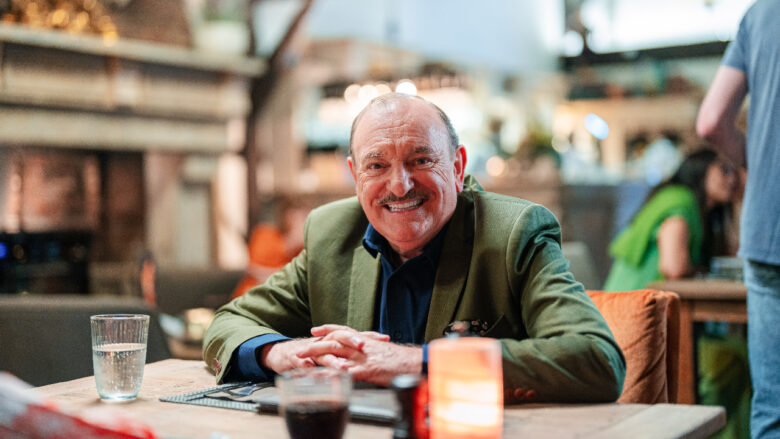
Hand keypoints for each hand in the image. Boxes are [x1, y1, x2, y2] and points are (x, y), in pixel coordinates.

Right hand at [260, 326, 389, 373]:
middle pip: (340, 337)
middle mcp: (326, 342)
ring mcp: (312, 351)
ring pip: (323, 353)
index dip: (370, 335)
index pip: (355, 335)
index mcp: (335, 340)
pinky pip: (303, 364)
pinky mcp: (298, 359)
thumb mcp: (333, 352)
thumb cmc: (313, 353)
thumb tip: (374, 354)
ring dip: (333, 360)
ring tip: (342, 367)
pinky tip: (312, 371)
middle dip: (351, 340)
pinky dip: (308, 367)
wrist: (285, 353)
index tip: (384, 338)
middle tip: (362, 345)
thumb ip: (351, 354)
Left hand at [300, 325, 421, 385]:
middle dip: (315, 345)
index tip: (314, 330)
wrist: (415, 362)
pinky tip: (326, 374)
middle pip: (334, 341)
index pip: (343, 330)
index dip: (328, 330)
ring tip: (305, 361)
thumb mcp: (381, 352)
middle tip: (299, 349)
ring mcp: (364, 356)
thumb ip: (368, 352)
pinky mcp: (369, 369)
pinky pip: (349, 370)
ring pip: (337, 353)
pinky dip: (337, 372)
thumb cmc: (401, 360)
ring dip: (319, 357)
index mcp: (365, 340)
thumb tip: (360, 355)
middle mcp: (362, 345)